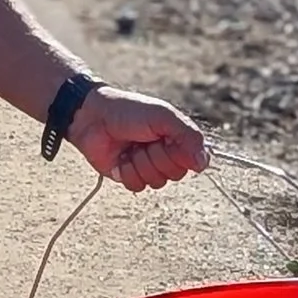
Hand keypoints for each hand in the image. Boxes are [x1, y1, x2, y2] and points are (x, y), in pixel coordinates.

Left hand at [68, 86, 209, 192]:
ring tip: (132, 147)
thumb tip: (203, 164)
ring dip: (141, 164)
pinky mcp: (129, 176)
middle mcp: (166, 155)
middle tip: (146, 141)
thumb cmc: (129, 111)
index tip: (168, 141)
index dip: (181, 154)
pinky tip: (121, 157)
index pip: (194, 161)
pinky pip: (137, 186)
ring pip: (156, 182)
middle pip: (175, 174)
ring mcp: (147, 167)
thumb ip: (188, 137)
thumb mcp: (164, 117)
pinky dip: (128, 171)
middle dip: (158, 157)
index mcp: (177, 139)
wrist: (94, 117)